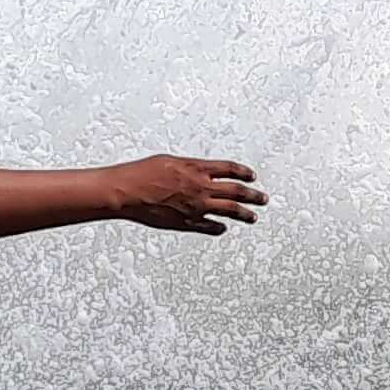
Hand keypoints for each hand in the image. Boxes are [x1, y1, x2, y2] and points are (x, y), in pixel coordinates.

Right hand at [104, 157, 263, 234]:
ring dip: (244, 214)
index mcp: (197, 168)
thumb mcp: (170, 161)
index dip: (244, 173)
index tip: (252, 176)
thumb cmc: (142, 173)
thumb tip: (200, 170)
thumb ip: (189, 167)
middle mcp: (201, 188)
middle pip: (236, 192)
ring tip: (253, 217)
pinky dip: (219, 228)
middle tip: (263, 198)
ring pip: (229, 211)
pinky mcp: (187, 223)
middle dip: (253, 195)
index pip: (230, 169)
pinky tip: (224, 228)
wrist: (126, 191)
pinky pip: (210, 227)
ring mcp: (196, 207)